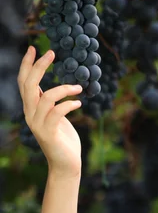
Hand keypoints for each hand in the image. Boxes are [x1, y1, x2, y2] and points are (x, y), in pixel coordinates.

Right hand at [17, 47, 83, 178]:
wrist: (66, 165)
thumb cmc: (64, 140)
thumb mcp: (56, 117)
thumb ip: (50, 104)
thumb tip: (52, 89)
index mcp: (31, 109)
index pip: (24, 82)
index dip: (27, 65)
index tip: (34, 48)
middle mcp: (30, 115)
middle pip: (29, 85)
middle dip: (39, 67)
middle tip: (52, 53)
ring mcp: (38, 125)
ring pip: (45, 98)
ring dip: (63, 89)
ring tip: (78, 88)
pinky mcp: (48, 133)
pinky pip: (57, 113)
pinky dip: (68, 105)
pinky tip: (79, 103)